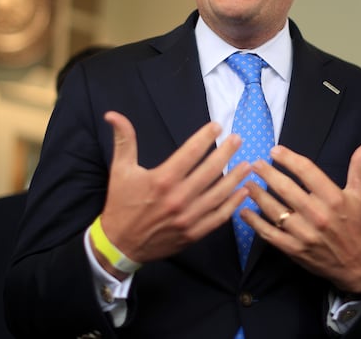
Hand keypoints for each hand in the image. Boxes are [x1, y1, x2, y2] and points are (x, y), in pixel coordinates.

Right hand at [96, 111, 250, 276]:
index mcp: (162, 179)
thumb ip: (123, 140)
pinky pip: (218, 217)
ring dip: (235, 177)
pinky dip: (232, 205)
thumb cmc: (121, 204)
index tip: (217, 126)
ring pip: (219, 194)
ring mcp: (188, 217)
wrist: (119, 245)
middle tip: (238, 139)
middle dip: (226, 153)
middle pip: (210, 171)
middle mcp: (178, 198)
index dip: (205, 138)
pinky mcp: (193, 233)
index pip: (190, 153)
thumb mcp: (120, 170)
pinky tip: (243, 192)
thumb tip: (113, 114)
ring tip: (248, 164)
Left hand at [240, 141, 360, 292]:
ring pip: (274, 210)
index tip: (274, 150)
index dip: (289, 159)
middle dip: (267, 173)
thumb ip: (360, 167)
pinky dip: (254, 222)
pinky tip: (244, 211)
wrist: (356, 265)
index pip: (307, 171)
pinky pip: (269, 233)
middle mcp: (318, 215)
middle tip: (255, 164)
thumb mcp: (360, 195)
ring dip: (257, 194)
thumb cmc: (357, 225)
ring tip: (246, 182)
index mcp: (334, 199)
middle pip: (286, 189)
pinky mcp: (294, 249)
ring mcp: (304, 234)